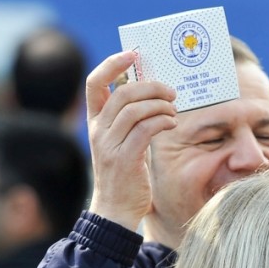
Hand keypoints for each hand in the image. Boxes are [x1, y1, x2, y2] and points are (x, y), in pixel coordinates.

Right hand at [86, 51, 176, 230]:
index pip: (94, 83)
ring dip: (159, 106)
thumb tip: (152, 99)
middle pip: (121, 93)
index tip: (132, 56)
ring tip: (174, 111)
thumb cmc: (124, 178)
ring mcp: (110, 145)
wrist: (115, 211)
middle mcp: (98, 131)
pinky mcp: (125, 159)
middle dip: (150, 87)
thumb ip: (129, 124)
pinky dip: (162, 122)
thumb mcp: (122, 145)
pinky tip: (171, 124)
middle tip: (171, 92)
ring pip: (134, 110)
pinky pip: (145, 130)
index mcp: (95, 124)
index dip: (112, 65)